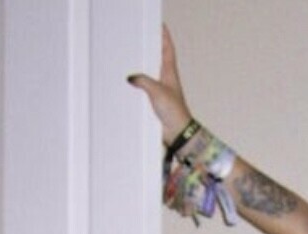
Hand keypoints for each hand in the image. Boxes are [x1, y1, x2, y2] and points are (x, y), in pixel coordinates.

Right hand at [128, 25, 192, 143]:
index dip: (164, 37)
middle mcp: (166, 80)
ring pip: (150, 73)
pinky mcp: (155, 102)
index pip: (168, 50)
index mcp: (170, 73)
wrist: (178, 133)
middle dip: (151, 48)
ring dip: (142, 66)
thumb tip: (131, 77)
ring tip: (131, 57)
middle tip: (142, 38)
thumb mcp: (157, 92)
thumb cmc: (174, 112)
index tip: (160, 27)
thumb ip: (143, 81)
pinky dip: (138, 83)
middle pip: (157, 59)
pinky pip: (144, 88)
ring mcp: (160, 91)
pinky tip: (129, 83)